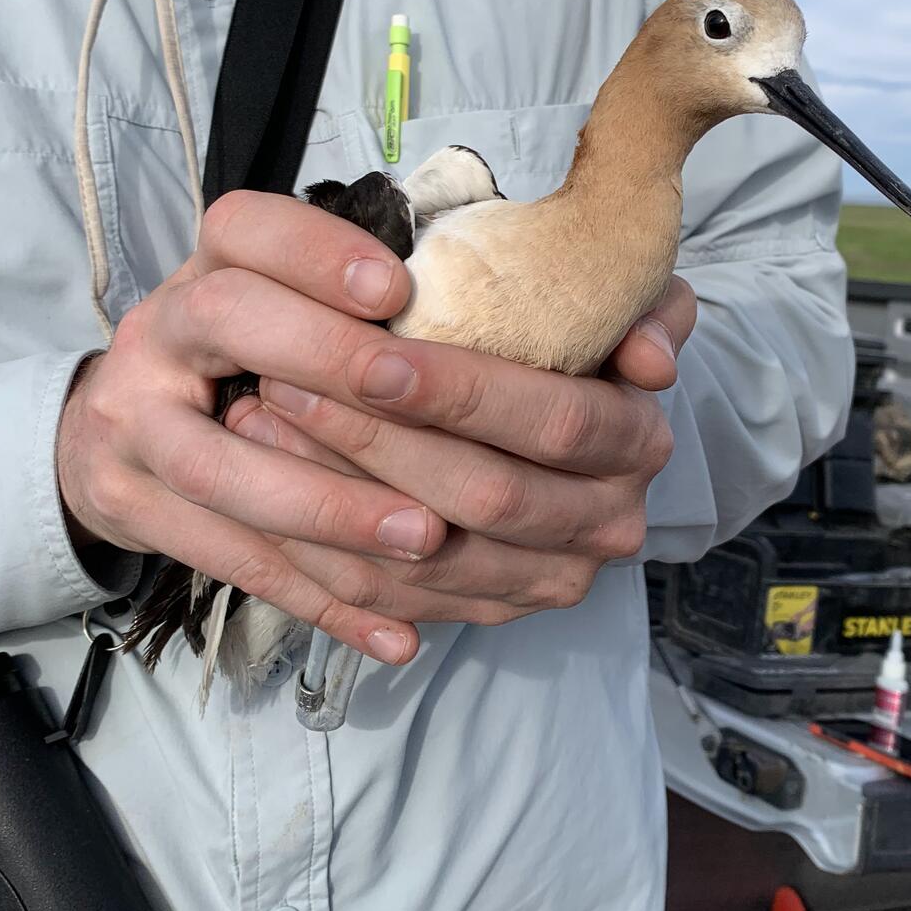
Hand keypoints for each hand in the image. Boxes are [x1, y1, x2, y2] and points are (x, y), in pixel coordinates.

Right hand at [56, 191, 452, 664]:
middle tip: (414, 399)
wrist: (112, 426)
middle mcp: (158, 332)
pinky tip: (395, 634)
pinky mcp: (134, 509)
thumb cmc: (235, 352)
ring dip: (328, 507)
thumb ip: (352, 301)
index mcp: (207, 266)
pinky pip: (230, 563)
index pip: (247, 229)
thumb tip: (481, 313)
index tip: (395, 287)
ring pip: (220, 469)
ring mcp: (130, 425)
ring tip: (425, 536)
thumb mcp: (275, 297)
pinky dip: (319, 603)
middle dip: (327, 361)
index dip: (316, 253)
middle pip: (226, 322)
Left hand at [222, 276, 697, 626]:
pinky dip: (325, 552)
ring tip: (260, 420)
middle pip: (485, 494)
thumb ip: (640, 304)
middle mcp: (606, 524)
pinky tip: (269, 489)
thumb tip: (650, 358)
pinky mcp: (490, 611)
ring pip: (428, 558)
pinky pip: (395, 600)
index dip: (461, 393)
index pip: (553, 422)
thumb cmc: (568, 338)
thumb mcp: (618, 299)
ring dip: (334, 494)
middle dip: (378, 440)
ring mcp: (547, 579)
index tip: (371, 358)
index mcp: (636, 443)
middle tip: (287, 381)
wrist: (560, 422)